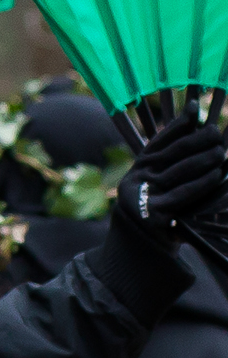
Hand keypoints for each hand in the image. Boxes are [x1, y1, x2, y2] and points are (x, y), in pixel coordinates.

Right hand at [110, 118, 226, 266]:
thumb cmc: (158, 208)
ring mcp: (143, 195)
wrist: (139, 246)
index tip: (197, 111)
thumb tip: (196, 121)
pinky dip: (203, 183)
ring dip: (205, 159)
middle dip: (198, 140)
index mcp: (138, 167)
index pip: (160, 139)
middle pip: (173, 153)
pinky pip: (183, 194)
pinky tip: (217, 175)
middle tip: (217, 134)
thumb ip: (174, 159)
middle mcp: (137, 178)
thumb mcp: (158, 183)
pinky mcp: (153, 214)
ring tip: (221, 152)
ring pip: (180, 171)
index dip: (179, 124)